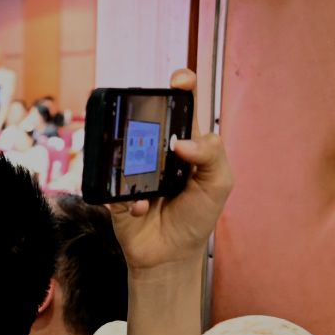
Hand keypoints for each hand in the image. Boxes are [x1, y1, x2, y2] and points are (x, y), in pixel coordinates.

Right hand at [105, 69, 233, 274]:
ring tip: (150, 178)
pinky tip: (144, 208)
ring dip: (135, 159)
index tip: (179, 80)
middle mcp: (157, 150)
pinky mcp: (116, 190)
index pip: (183, 105)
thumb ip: (211, 155)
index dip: (182, 86)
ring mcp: (134, 168)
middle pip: (148, 118)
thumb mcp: (219, 183)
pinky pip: (115, 184)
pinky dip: (132, 197)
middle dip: (145, 111)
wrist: (171, 255)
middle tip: (148, 117)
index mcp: (185, 141)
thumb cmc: (197, 215)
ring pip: (125, 147)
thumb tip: (182, 143)